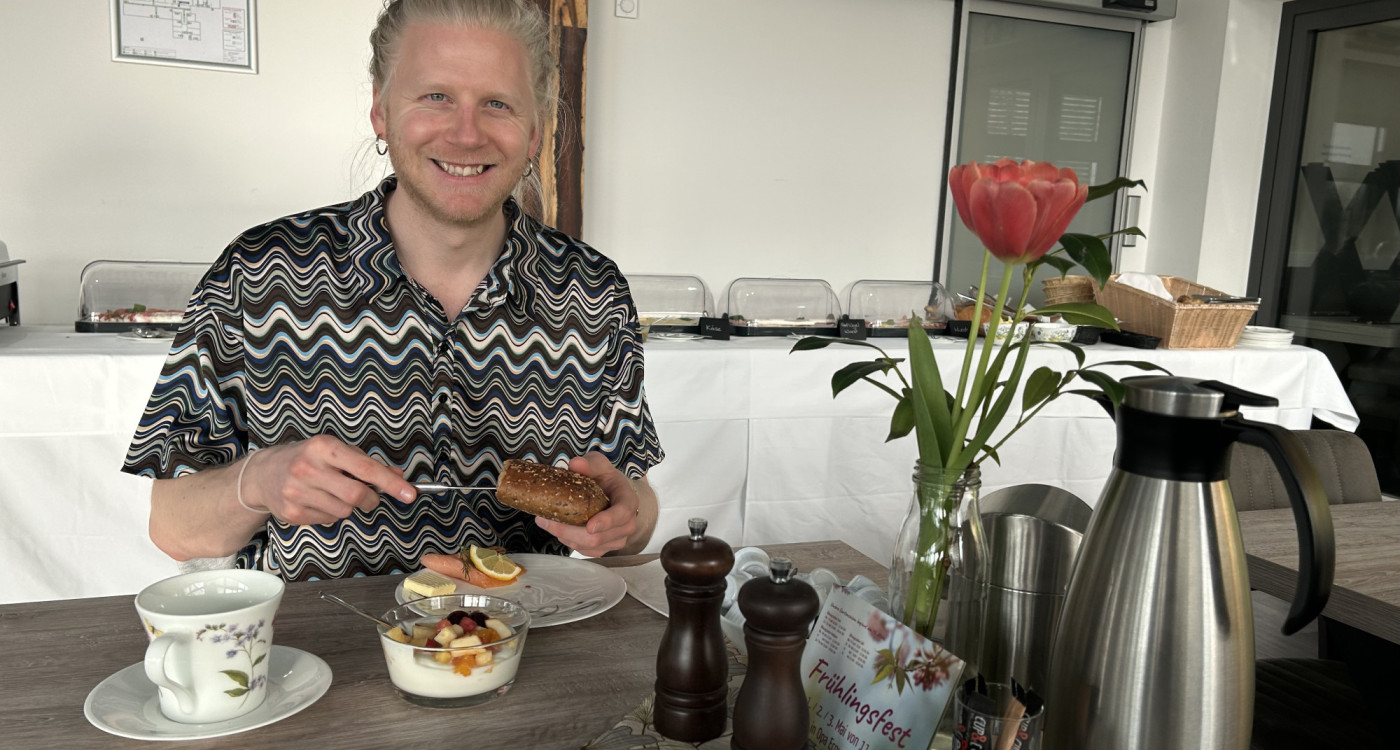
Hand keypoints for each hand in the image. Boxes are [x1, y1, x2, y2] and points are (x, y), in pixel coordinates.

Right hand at [241, 435, 416, 524]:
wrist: (262, 474)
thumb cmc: (307, 458)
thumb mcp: (335, 451)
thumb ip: (366, 463)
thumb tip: (397, 475)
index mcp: (323, 447)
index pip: (365, 467)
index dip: (390, 483)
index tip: (409, 494)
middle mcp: (308, 468)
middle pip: (357, 495)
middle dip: (371, 500)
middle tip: (369, 497)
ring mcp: (298, 492)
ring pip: (344, 511)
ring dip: (348, 506)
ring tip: (334, 493)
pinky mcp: (292, 512)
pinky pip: (328, 520)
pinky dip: (331, 513)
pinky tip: (319, 501)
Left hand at [536, 452, 643, 556]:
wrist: (613, 495)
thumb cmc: (607, 479)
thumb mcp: (599, 465)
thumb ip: (589, 464)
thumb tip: (575, 464)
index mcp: (628, 501)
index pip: (622, 514)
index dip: (606, 522)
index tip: (590, 526)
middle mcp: (626, 524)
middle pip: (599, 537)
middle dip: (569, 531)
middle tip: (545, 520)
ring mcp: (616, 539)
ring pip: (588, 546)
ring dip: (565, 536)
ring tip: (547, 522)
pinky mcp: (604, 548)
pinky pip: (584, 550)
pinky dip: (568, 541)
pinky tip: (558, 529)